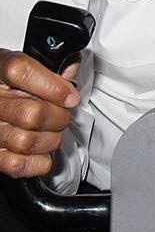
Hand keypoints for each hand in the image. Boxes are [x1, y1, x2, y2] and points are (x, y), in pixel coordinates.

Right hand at [0, 48, 79, 179]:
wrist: (1, 103)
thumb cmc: (15, 86)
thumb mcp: (32, 66)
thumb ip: (54, 66)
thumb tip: (71, 67)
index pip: (19, 71)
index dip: (53, 86)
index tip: (71, 97)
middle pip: (31, 114)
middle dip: (59, 117)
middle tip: (62, 114)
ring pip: (25, 142)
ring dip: (50, 140)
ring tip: (51, 132)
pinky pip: (17, 165)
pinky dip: (39, 161)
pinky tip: (41, 150)